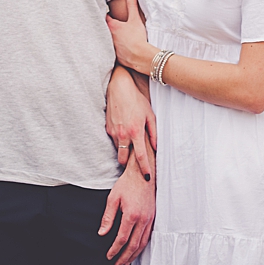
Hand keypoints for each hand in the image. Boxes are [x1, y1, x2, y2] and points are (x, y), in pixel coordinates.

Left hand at [99, 155, 154, 264]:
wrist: (143, 174)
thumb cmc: (126, 184)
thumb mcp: (113, 198)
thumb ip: (108, 217)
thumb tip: (102, 233)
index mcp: (131, 215)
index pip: (122, 238)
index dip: (115, 249)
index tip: (108, 255)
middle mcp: (143, 220)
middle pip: (134, 245)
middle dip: (124, 257)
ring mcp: (150, 220)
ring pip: (143, 243)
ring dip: (134, 254)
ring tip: (126, 262)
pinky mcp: (153, 218)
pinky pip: (148, 237)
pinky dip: (141, 246)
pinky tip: (136, 250)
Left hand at [106, 0, 153, 75]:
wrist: (141, 57)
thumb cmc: (138, 38)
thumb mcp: (135, 19)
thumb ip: (132, 5)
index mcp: (113, 26)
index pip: (105, 17)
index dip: (106, 13)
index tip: (107, 11)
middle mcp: (109, 36)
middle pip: (104, 29)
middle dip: (106, 26)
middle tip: (109, 22)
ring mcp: (111, 47)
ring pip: (107, 40)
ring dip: (109, 37)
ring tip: (115, 35)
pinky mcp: (115, 56)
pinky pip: (112, 51)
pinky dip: (114, 48)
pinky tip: (119, 48)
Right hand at [106, 66, 156, 181]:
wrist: (118, 87)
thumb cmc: (136, 100)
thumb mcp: (150, 115)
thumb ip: (153, 133)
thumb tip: (156, 147)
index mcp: (136, 132)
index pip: (140, 157)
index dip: (144, 169)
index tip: (147, 177)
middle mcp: (123, 134)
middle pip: (123, 159)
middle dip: (128, 164)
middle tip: (135, 164)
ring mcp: (113, 132)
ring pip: (118, 150)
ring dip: (124, 151)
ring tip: (131, 146)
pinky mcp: (107, 128)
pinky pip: (114, 140)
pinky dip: (119, 141)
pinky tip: (125, 133)